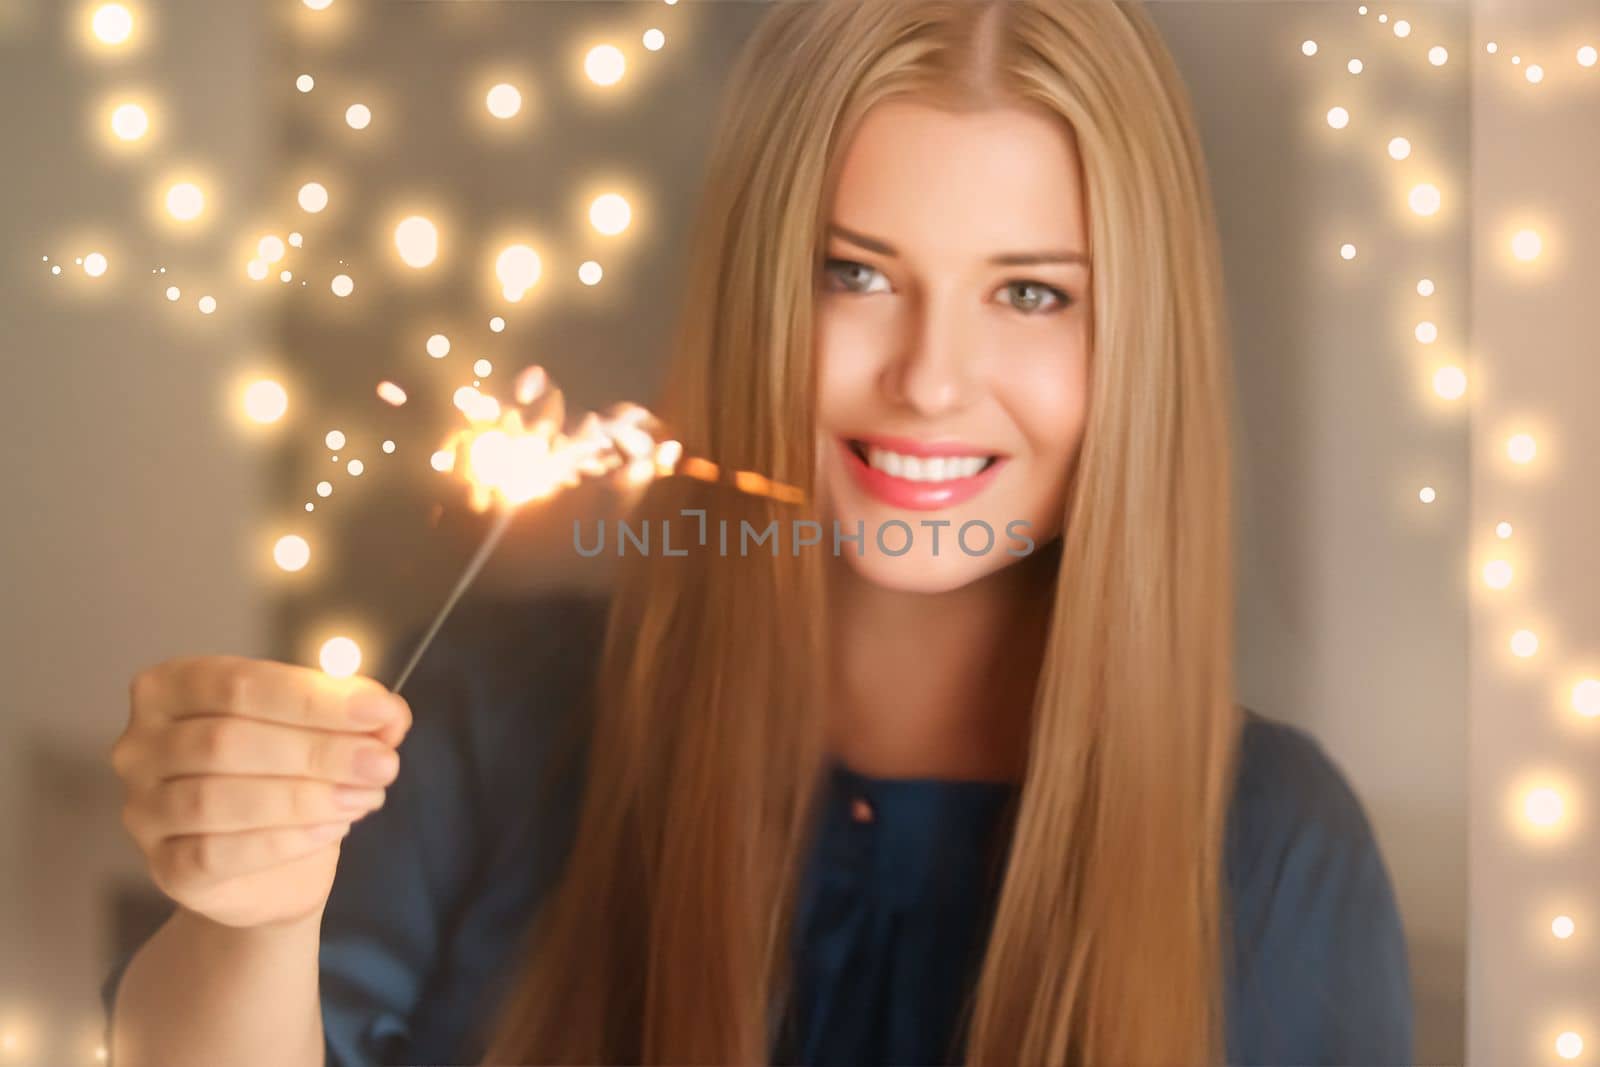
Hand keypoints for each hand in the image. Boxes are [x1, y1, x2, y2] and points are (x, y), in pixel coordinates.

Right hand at [111, 656, 411, 928]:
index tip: (382, 711)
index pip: (241, 683)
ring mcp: (143, 809)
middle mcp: (141, 745)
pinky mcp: (162, 868)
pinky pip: (216, 853)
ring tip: (366, 796)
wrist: (272, 868)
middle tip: (383, 763)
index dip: (315, 698)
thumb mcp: (320, 732)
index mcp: (172, 688)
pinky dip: (283, 840)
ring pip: (217, 798)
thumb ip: (349, 716)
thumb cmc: (287, 776)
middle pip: (227, 740)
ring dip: (306, 797)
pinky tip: (332, 829)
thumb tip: (388, 715)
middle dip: (319, 750)